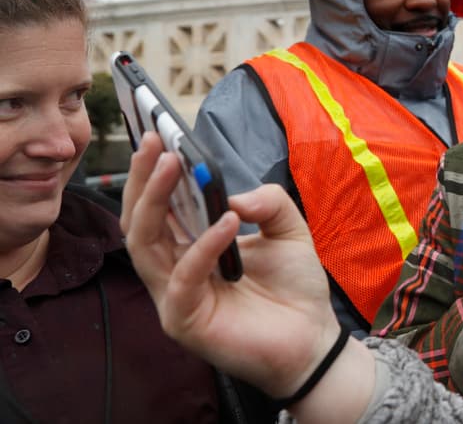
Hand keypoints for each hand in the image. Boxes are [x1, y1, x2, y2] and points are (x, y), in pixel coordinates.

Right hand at [121, 132, 366, 401]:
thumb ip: (268, 202)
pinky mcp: (184, 319)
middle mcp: (173, 268)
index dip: (152, 172)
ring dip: (159, 200)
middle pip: (140, 220)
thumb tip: (233, 195)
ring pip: (146, 244)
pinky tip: (228, 221)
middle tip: (155, 143)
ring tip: (176, 165)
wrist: (313, 337)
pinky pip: (184, 278)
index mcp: (190, 246)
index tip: (156, 134)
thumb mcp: (290, 229)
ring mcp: (174, 295)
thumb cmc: (294, 287)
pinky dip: (203, 246)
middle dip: (144, 178)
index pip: (158, 206)